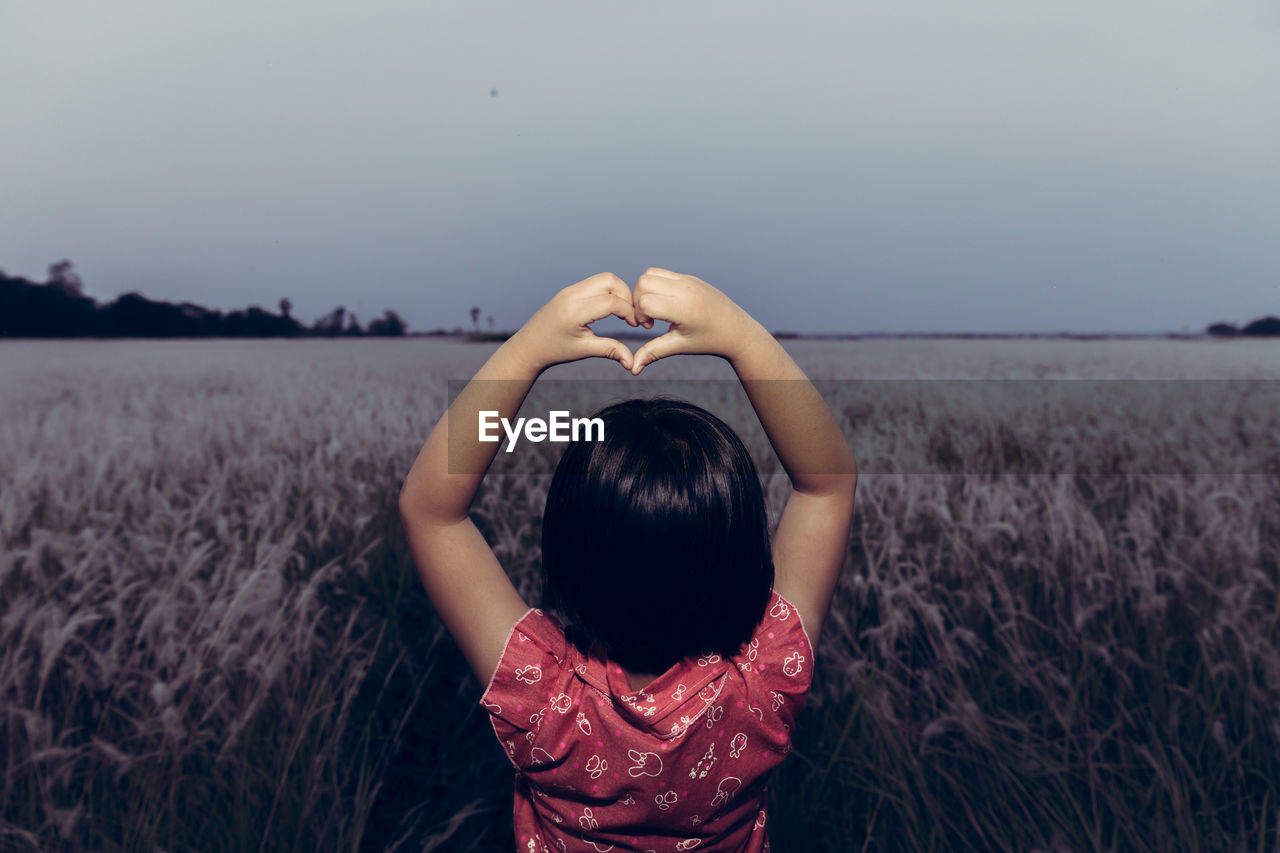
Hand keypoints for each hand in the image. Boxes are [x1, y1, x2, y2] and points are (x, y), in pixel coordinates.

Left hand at [508, 272, 638, 370]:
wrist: (529, 346)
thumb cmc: (554, 350)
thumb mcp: (584, 350)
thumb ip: (610, 350)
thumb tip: (632, 362)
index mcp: (575, 311)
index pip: (612, 301)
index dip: (629, 311)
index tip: (635, 325)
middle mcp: (572, 295)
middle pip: (610, 281)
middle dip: (627, 296)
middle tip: (632, 314)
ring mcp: (570, 290)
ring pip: (604, 279)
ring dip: (619, 291)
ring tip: (623, 312)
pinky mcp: (570, 290)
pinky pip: (595, 282)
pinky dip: (608, 291)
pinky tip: (611, 308)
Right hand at [629, 268, 761, 374]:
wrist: (737, 331)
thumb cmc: (710, 341)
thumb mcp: (680, 346)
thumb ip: (653, 353)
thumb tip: (632, 368)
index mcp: (684, 307)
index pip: (645, 301)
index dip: (640, 316)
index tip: (650, 327)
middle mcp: (685, 289)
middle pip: (643, 282)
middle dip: (638, 300)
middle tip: (650, 318)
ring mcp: (688, 280)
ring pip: (650, 273)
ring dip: (645, 290)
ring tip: (657, 309)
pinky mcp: (690, 277)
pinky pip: (663, 273)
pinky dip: (657, 286)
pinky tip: (666, 304)